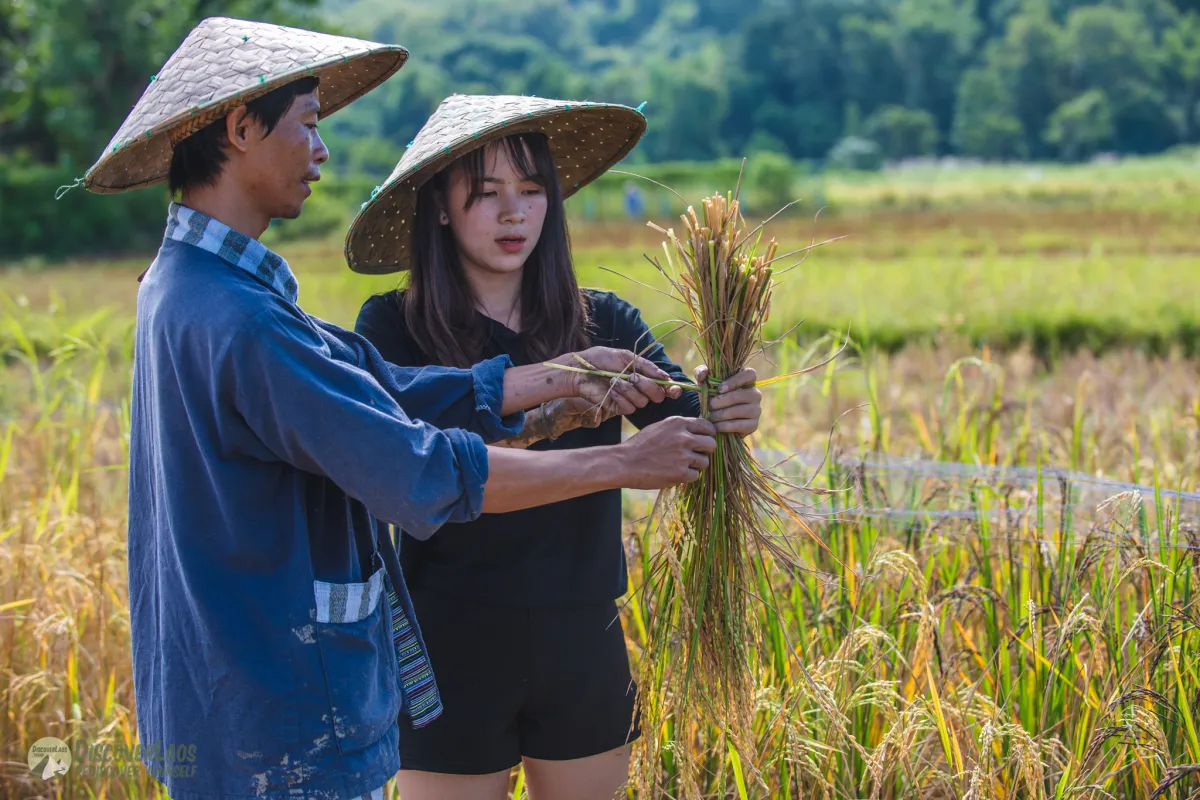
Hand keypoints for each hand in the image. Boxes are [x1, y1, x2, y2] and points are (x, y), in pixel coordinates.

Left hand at [551, 346, 681, 417]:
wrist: (581, 370)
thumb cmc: (601, 359)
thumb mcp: (626, 357)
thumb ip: (646, 366)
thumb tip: (665, 376)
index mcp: (644, 375)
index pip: (665, 386)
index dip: (672, 389)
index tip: (674, 389)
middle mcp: (640, 389)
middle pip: (657, 396)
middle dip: (648, 386)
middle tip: (633, 376)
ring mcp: (630, 399)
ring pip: (642, 402)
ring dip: (629, 389)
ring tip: (613, 379)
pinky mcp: (618, 408)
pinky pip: (628, 408)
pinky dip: (620, 397)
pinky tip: (610, 389)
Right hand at [616, 416, 717, 488]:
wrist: (624, 463)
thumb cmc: (640, 445)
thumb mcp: (659, 428)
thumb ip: (679, 428)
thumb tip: (698, 432)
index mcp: (678, 423)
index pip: (707, 426)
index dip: (708, 434)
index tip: (705, 439)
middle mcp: (683, 437)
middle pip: (711, 444)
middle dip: (705, 450)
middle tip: (696, 455)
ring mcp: (683, 456)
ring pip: (705, 462)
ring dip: (696, 465)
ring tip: (681, 465)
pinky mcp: (681, 473)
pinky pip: (696, 476)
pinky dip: (687, 477)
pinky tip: (675, 473)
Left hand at [696, 365, 760, 436]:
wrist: (715, 420)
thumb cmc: (712, 397)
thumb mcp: (704, 384)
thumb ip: (701, 373)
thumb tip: (703, 374)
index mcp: (747, 380)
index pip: (750, 374)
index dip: (736, 380)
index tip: (720, 389)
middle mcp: (755, 394)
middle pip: (741, 395)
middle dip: (722, 401)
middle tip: (709, 405)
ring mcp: (756, 410)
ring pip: (739, 411)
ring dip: (721, 414)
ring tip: (710, 416)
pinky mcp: (753, 425)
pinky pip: (739, 425)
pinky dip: (724, 426)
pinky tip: (715, 426)